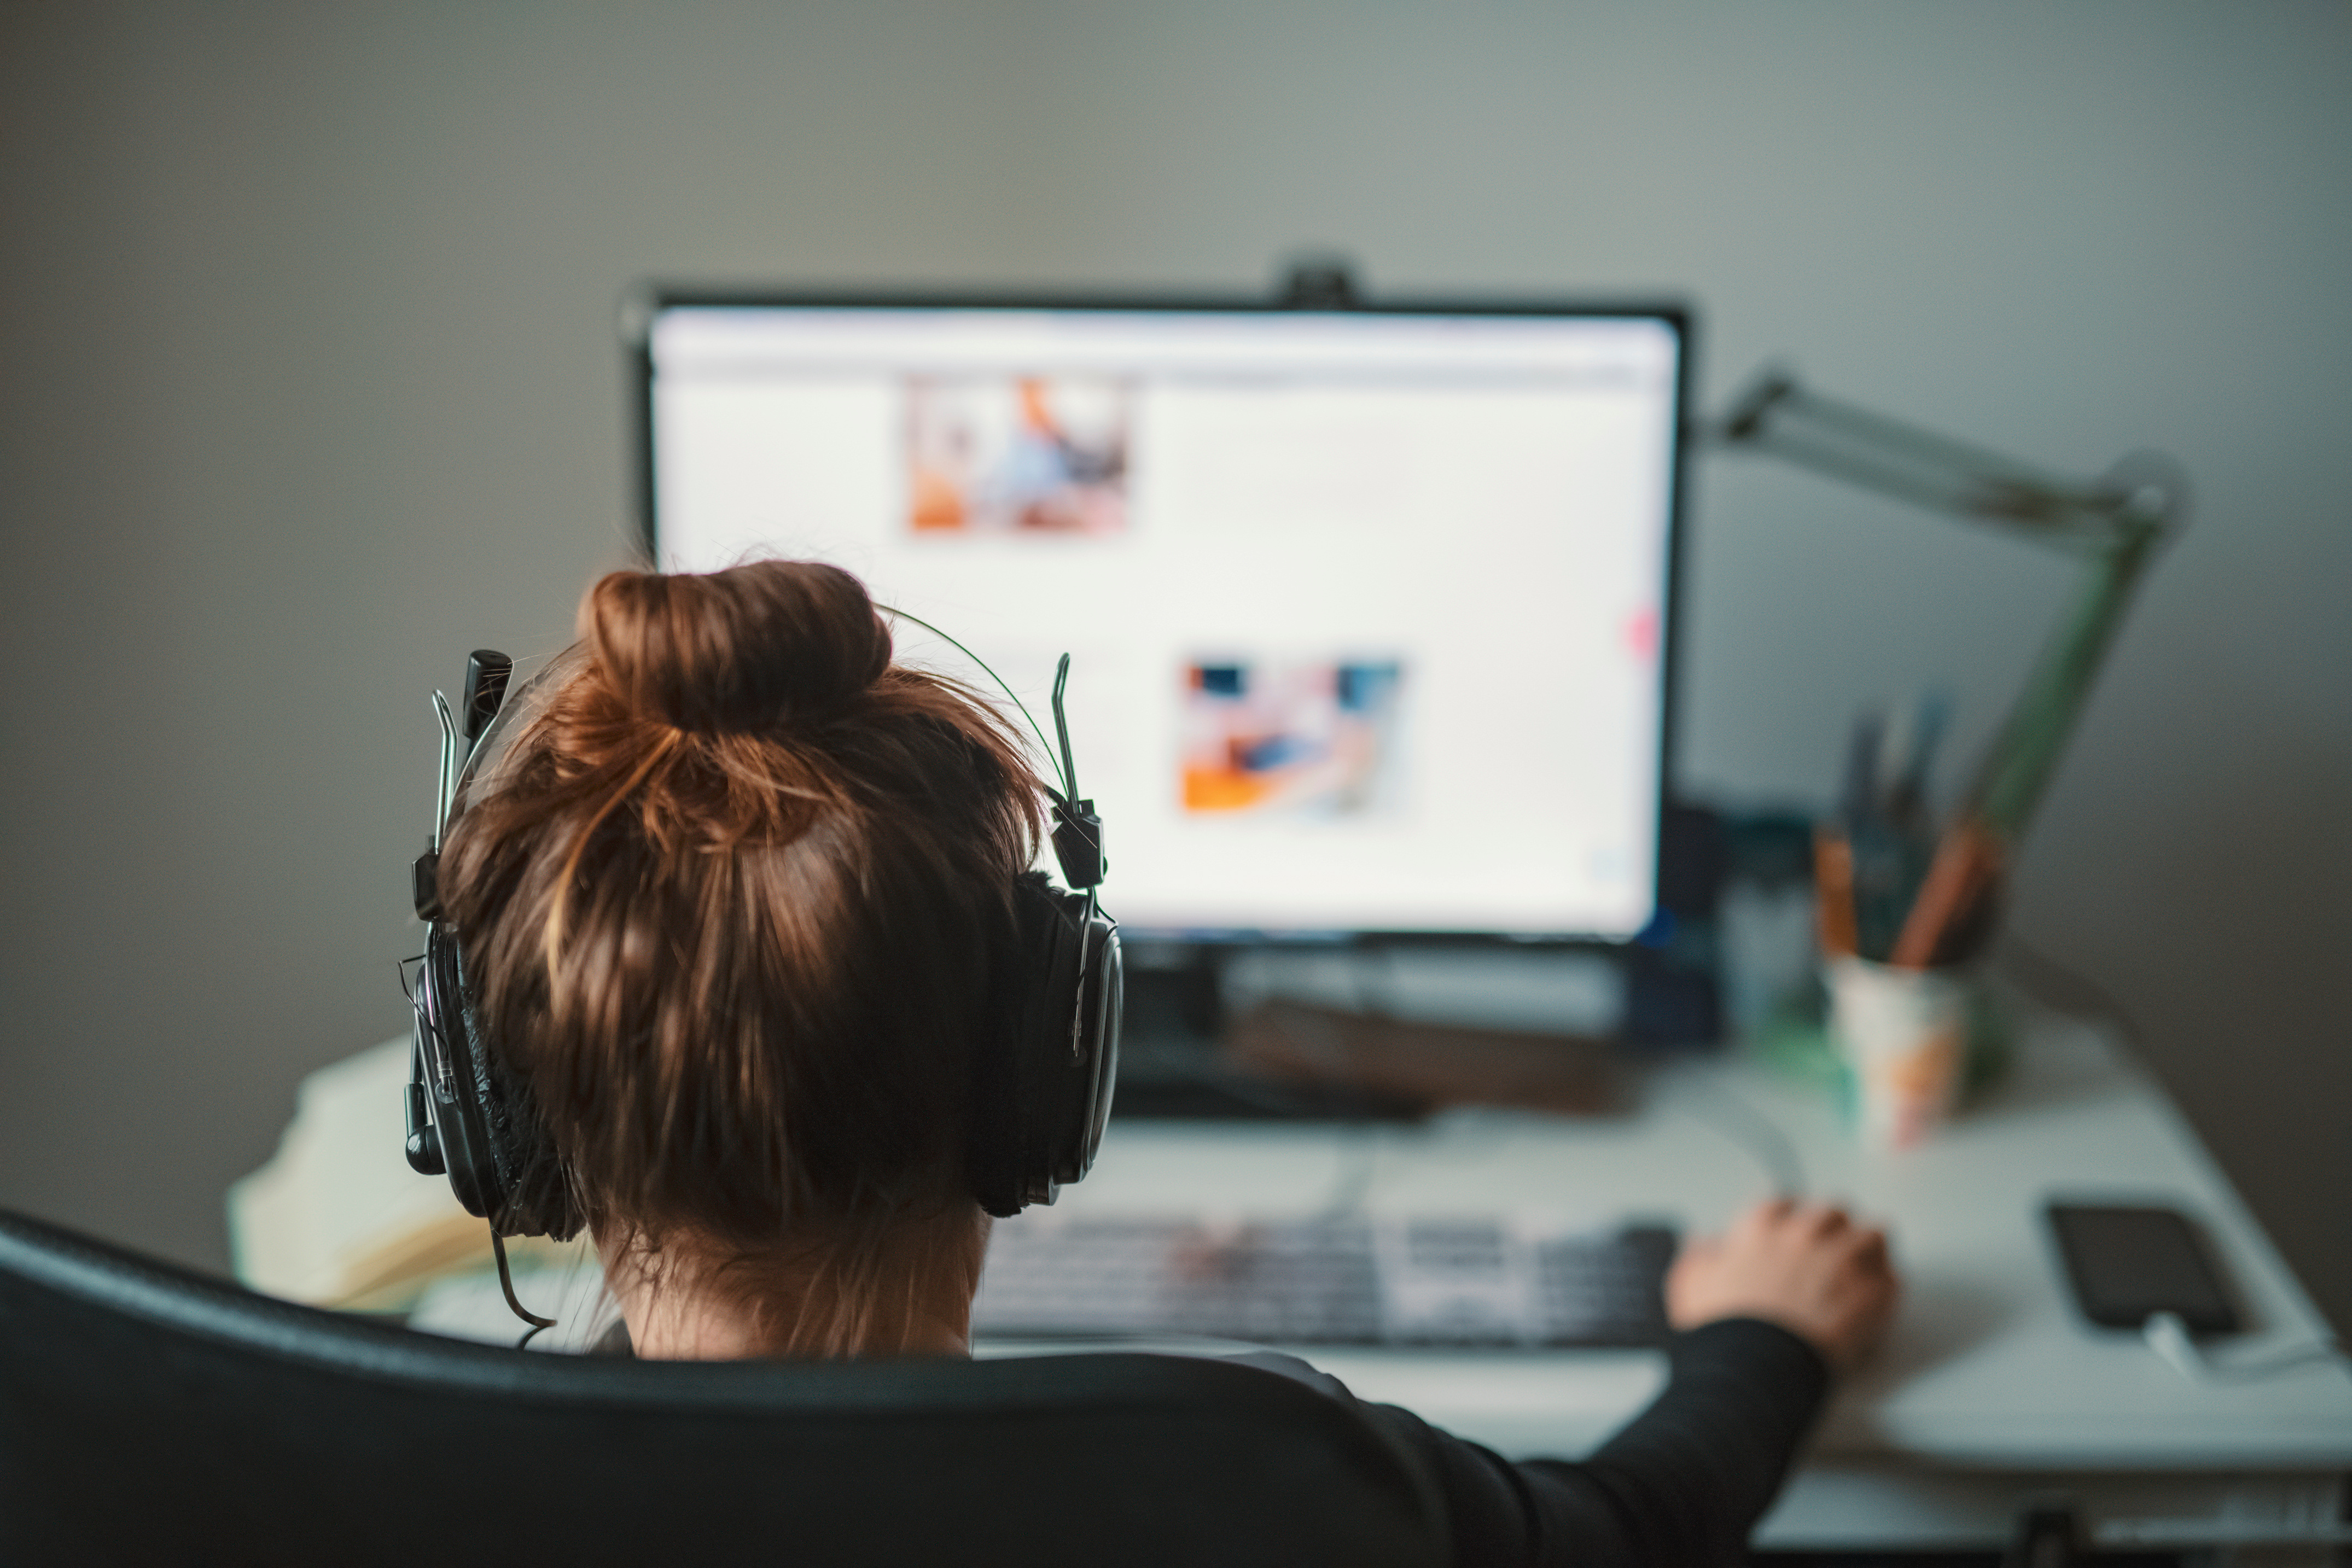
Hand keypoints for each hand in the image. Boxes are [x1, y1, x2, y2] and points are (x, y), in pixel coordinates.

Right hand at [1665, 1198, 1899, 1371]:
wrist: (1759, 1366)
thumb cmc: (1726, 1330)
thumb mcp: (1691, 1285)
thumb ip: (1699, 1257)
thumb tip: (1704, 1244)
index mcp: (1761, 1229)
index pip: (1782, 1205)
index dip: (1788, 1219)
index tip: (1789, 1234)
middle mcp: (1805, 1234)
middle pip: (1833, 1212)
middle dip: (1833, 1230)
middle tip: (1829, 1254)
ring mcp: (1843, 1260)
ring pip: (1872, 1235)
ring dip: (1867, 1252)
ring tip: (1862, 1273)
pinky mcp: (1872, 1293)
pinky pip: (1891, 1279)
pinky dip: (1884, 1290)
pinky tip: (1874, 1305)